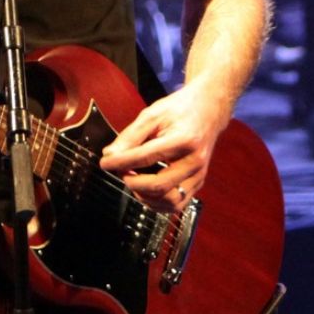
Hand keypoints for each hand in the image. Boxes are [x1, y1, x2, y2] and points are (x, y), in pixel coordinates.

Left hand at [98, 79, 228, 210]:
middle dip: (133, 182)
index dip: (122, 162)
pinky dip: (157, 203)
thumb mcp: (153, 114)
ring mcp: (199, 175)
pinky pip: (177, 204)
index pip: (147, 157)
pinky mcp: (199, 183)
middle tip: (120, 172)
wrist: (208, 109)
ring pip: (169, 201)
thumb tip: (110, 154)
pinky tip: (145, 191)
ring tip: (133, 180)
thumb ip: (131, 135)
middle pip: (159, 185)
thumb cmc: (180, 109)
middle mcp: (195, 161)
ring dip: (145, 196)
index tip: (105, 163)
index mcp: (184, 139)